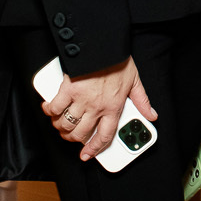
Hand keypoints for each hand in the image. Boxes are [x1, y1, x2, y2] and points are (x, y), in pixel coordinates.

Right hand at [42, 56, 157, 161]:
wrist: (103, 45)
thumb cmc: (118, 61)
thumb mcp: (135, 82)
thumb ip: (142, 101)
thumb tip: (152, 115)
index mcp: (113, 108)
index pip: (104, 136)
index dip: (94, 149)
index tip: (86, 155)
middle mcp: (97, 107)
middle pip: (80, 133)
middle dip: (72, 139)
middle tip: (69, 136)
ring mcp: (81, 100)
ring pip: (66, 124)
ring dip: (60, 127)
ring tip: (59, 124)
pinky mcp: (68, 89)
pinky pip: (55, 107)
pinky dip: (49, 110)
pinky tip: (49, 109)